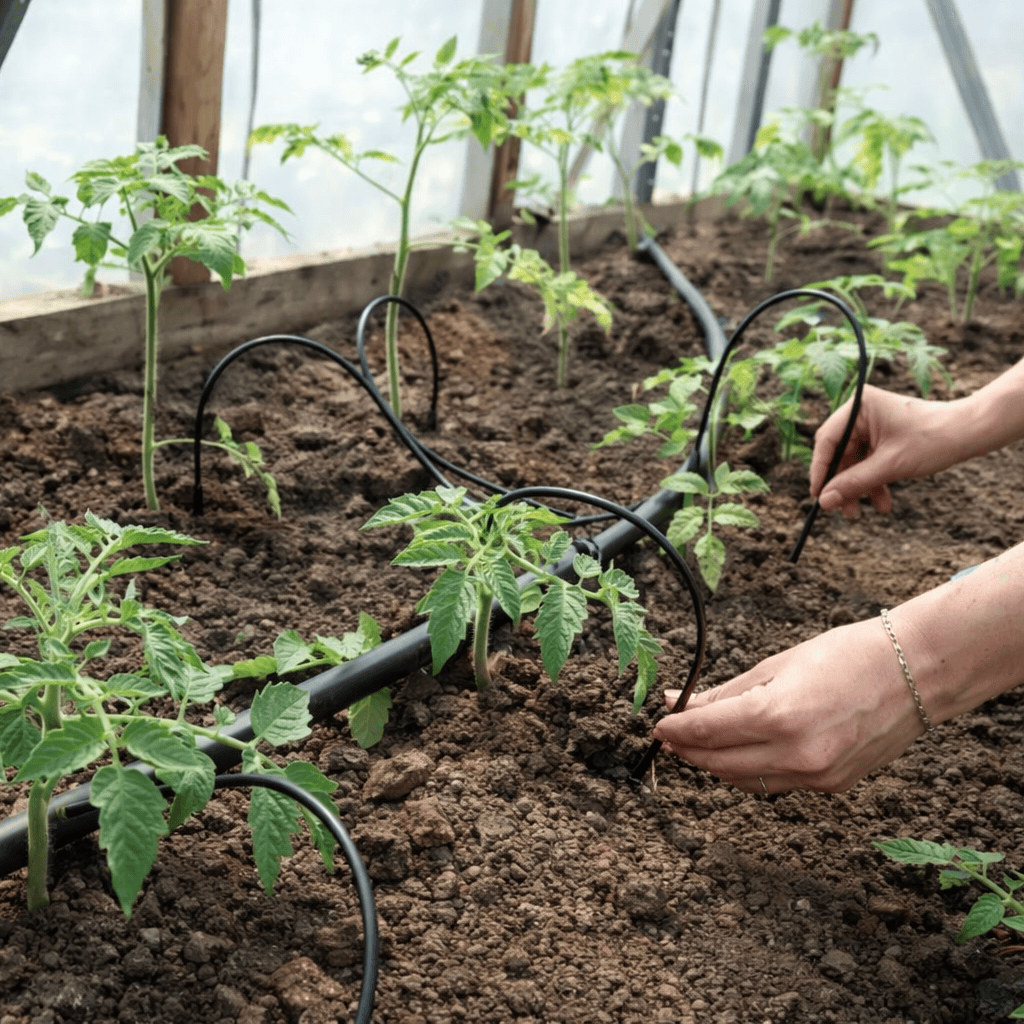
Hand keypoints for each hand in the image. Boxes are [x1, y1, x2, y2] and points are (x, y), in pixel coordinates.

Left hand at [652, 618, 927, 793]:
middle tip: (670, 734)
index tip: (658, 722)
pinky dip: (750, 771)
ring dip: (715, 764)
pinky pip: (776, 784)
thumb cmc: (847, 654)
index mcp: (779, 716)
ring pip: (745, 780)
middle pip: (719, 763)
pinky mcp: (832, 786)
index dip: (676, 728)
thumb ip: (725, 693)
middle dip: (688, 750)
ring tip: (697, 744)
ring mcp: (817, 776)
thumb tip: (680, 703)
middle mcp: (797, 754)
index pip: (707, 731)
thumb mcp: (776, 665)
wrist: (916, 672)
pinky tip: (738, 753)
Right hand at [809, 384, 960, 516]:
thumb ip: (853, 483)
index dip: (821, 470)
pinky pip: (868, 461)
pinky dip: (873, 481)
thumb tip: (824, 501)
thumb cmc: (933, 439)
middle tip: (843, 509)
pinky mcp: (883, 436)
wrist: (971, 433)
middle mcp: (862, 412)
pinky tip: (882, 501)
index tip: (818, 496)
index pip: (828, 440)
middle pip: (840, 453)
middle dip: (844, 483)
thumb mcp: (889, 466)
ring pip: (854, 461)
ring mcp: (872, 424)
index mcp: (860, 406)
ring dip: (859, 487)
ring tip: (864, 511)